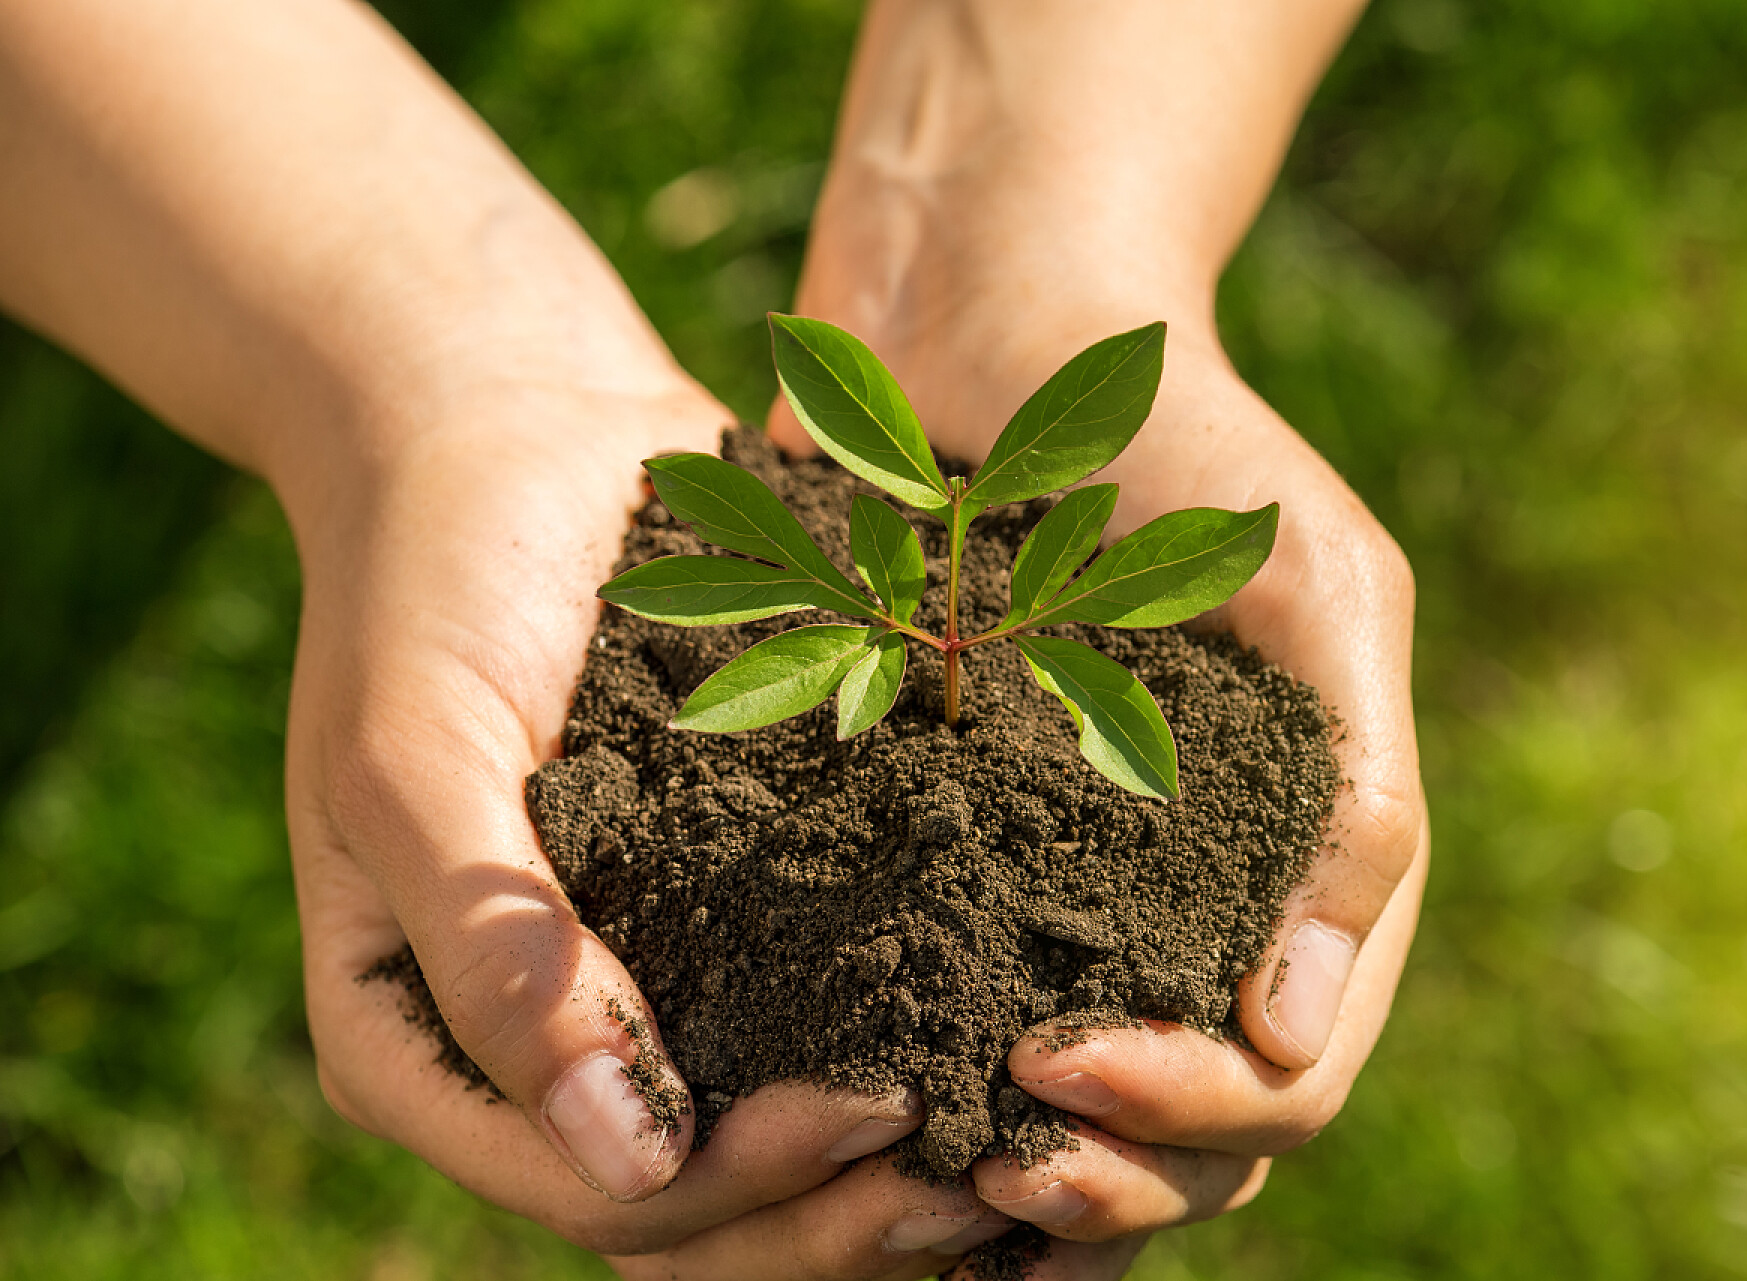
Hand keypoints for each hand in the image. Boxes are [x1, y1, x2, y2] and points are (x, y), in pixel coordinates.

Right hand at [284, 374, 1014, 1272]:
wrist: (512, 435)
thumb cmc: (433, 582)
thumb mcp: (421, 759)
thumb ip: (495, 955)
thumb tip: (628, 1163)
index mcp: (427, 1041)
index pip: (596, 1192)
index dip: (739, 1191)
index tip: (874, 1110)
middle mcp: (535, 1043)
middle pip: (698, 1211)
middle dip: (834, 1216)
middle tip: (982, 1168)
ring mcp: (634, 985)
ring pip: (766, 1153)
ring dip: (886, 1174)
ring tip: (1020, 1146)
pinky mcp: (720, 916)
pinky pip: (808, 1027)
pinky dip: (904, 1058)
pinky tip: (1011, 1046)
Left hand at [768, 280, 1425, 1280]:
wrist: (1000, 336)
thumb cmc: (1183, 443)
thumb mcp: (1317, 590)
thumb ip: (1354, 797)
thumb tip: (1297, 1023)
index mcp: (1304, 872)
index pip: (1286, 1071)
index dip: (1195, 1107)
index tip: (1061, 1062)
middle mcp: (1196, 918)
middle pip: (1193, 1139)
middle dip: (1112, 1176)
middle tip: (997, 1161)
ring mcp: (1079, 909)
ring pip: (1086, 1127)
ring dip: (1028, 1187)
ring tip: (935, 1186)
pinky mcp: (954, 876)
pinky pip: (959, 1040)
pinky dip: (939, 1121)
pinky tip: (870, 1142)